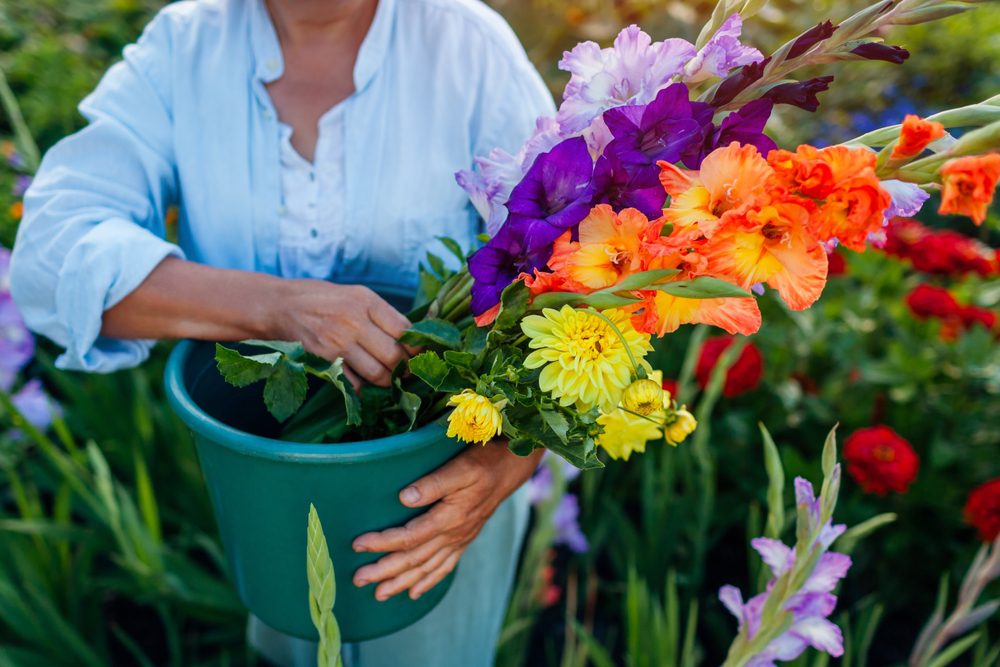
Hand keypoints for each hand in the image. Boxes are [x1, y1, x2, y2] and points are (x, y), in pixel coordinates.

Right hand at [272, 281, 412, 386]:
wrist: (280, 306)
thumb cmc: (323, 300)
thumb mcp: (356, 295)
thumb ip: (383, 315)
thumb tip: (413, 339)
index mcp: (367, 301)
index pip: (405, 331)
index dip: (416, 348)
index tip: (418, 354)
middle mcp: (354, 320)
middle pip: (394, 355)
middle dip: (405, 368)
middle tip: (406, 372)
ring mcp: (338, 342)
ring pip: (377, 373)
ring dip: (388, 381)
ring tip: (390, 379)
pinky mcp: (324, 360)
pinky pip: (354, 384)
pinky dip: (363, 387)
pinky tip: (364, 382)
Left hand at [351, 443, 543, 600]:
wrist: (511, 468)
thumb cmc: (484, 462)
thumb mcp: (460, 467)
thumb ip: (433, 484)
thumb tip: (404, 498)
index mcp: (450, 517)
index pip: (410, 536)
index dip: (382, 543)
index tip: (357, 545)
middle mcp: (454, 534)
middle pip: (415, 558)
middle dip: (385, 571)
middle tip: (358, 580)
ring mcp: (460, 539)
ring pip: (427, 568)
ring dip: (402, 582)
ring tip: (380, 594)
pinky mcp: (464, 539)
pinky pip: (445, 567)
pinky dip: (429, 582)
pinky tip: (414, 592)